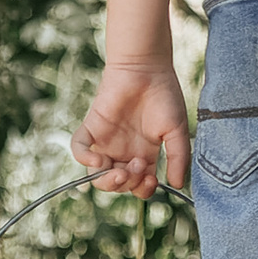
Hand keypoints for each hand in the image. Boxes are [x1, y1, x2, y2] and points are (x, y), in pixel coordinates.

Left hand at [72, 63, 189, 196]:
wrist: (147, 68)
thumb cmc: (165, 96)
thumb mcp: (177, 131)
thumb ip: (179, 158)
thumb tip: (177, 185)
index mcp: (144, 155)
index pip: (137, 185)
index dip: (142, 190)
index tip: (152, 181)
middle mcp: (123, 152)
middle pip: (117, 184)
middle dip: (127, 185)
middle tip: (138, 168)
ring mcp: (106, 141)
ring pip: (96, 174)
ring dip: (106, 181)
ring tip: (120, 173)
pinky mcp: (92, 128)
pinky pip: (79, 149)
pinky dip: (84, 160)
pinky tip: (97, 161)